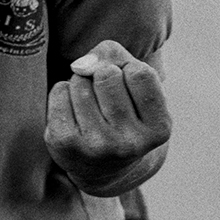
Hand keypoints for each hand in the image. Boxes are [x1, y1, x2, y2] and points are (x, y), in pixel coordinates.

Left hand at [45, 40, 171, 195]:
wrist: (100, 164)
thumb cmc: (122, 108)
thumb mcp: (133, 81)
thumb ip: (115, 56)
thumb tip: (80, 66)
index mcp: (159, 129)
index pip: (140, 73)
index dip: (130, 70)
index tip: (130, 88)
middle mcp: (131, 143)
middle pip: (107, 75)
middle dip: (102, 75)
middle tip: (106, 99)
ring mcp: (97, 146)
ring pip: (81, 81)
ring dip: (81, 83)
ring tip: (90, 106)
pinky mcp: (65, 143)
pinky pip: (59, 90)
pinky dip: (63, 92)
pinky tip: (73, 113)